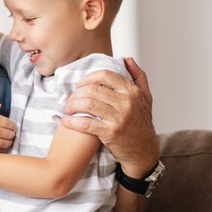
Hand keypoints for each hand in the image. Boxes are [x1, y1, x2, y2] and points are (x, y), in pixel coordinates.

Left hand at [61, 58, 158, 176]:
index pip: (104, 76)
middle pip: (92, 89)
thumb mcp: (146, 98)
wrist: (144, 152)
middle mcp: (127, 102)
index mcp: (132, 91)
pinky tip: (66, 121)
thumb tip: (127, 59)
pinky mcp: (110, 132)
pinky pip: (86, 123)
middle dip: (76, 93)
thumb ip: (138, 77)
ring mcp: (119, 118)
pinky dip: (72, 121)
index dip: (88, 78)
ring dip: (72, 105)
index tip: (80, 85)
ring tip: (66, 109)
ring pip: (87, 104)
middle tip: (69, 98)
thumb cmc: (142, 124)